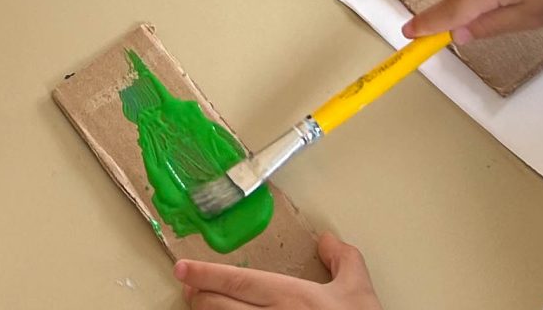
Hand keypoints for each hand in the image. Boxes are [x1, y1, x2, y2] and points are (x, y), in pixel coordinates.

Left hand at [176, 234, 377, 308]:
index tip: (182, 268)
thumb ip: (344, 258)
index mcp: (290, 296)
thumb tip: (328, 239)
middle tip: (189, 287)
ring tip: (199, 305)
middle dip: (199, 296)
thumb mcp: (359, 290)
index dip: (205, 273)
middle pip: (219, 306)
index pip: (237, 281)